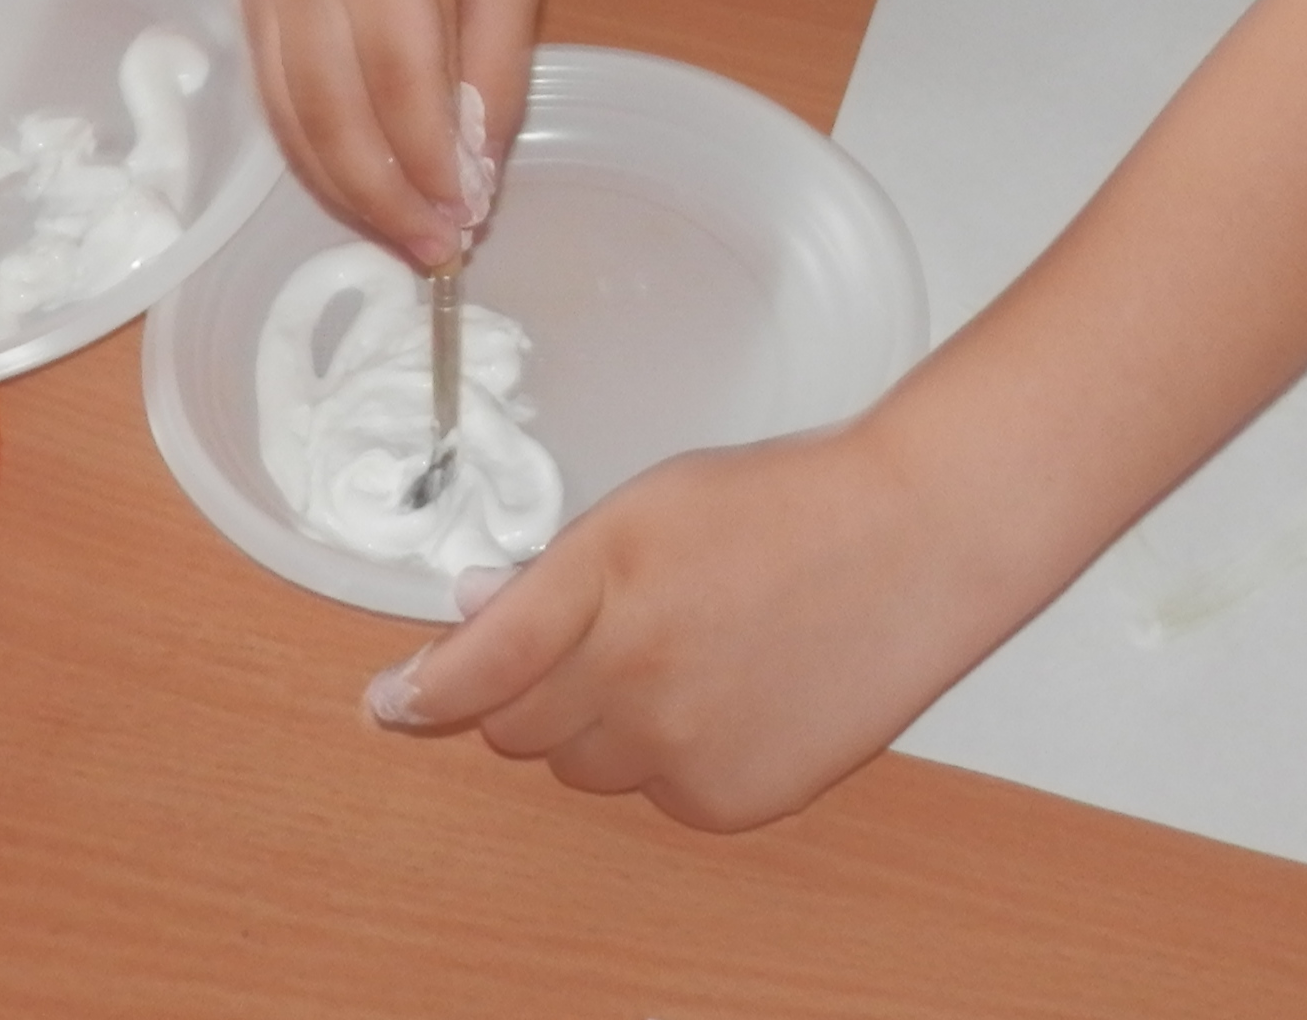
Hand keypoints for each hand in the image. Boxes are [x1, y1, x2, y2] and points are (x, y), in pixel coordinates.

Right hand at [233, 0, 545, 272]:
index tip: (465, 222)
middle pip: (330, 110)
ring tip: (399, 235)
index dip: (428, 164)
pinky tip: (354, 184)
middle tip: (431, 250)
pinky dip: (309, 150)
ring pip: (289, 113)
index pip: (398, 81)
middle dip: (382, 197)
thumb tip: (474, 174)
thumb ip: (494, 67)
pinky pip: (271, 90)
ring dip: (341, 188)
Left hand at [363, 420, 989, 830]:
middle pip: (517, 727)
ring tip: (687, 653)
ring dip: (603, 725)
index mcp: (601, 581)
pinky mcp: (727, 800)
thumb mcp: (649, 505)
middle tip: (600, 639)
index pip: (475, 666)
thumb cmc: (789, 507)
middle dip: (531, 691)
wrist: (915, 547)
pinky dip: (672, 757)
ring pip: (584, 766)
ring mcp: (680, 747)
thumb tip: (471, 612)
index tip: (391, 703)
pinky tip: (730, 693)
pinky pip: (656, 793)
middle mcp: (632, 673)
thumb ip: (553, 569)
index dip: (420, 691)